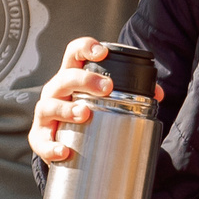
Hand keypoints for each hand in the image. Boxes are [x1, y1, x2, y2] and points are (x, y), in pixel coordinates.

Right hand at [29, 37, 161, 163]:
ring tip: (83, 114)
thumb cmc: (85, 111)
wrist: (64, 139)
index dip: (86, 48)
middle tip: (106, 88)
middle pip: (66, 77)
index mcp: (72, 76)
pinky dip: (51, 147)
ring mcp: (46, 112)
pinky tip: (64, 151)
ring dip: (66, 109)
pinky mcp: (40, 136)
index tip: (102, 52)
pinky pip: (42, 141)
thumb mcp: (103, 98)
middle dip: (85, 80)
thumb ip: (132, 92)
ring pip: (50, 106)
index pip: (75, 53)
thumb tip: (158, 94)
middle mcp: (56, 90)